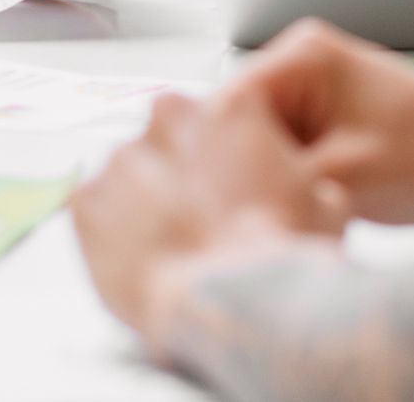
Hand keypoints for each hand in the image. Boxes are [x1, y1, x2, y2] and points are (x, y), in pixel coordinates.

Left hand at [71, 87, 349, 355]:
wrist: (235, 304)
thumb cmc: (283, 253)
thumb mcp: (326, 204)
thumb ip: (304, 182)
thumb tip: (312, 193)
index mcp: (228, 109)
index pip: (215, 116)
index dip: (221, 155)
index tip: (227, 186)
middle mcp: (168, 121)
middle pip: (167, 139)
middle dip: (178, 172)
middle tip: (198, 219)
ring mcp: (122, 160)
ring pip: (129, 174)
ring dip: (144, 202)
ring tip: (170, 247)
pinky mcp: (87, 201)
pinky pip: (93, 209)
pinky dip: (110, 230)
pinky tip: (140, 258)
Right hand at [235, 18, 413, 221]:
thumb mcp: (340, 175)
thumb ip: (270, 170)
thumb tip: (215, 179)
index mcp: (304, 54)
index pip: (226, 102)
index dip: (221, 156)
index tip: (231, 197)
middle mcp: (303, 55)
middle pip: (240, 119)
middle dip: (255, 164)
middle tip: (284, 200)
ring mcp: (314, 80)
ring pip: (261, 136)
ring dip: (277, 170)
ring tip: (315, 194)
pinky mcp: (324, 107)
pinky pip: (285, 142)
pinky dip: (296, 171)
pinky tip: (323, 191)